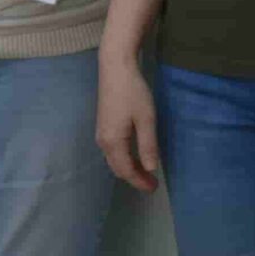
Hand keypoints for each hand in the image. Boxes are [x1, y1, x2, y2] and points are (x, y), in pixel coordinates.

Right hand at [95, 51, 161, 192]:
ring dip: (129, 168)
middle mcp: (103, 141)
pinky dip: (123, 158)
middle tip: (152, 183)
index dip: (139, 181)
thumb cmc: (133, 92)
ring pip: (114, 160)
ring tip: (145, 172)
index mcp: (113, 142)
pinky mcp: (103, 125)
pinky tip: (134, 155)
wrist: (115, 67)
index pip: (126, 171)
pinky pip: (112, 150)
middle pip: (117, 168)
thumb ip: (148, 145)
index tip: (154, 188)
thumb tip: (151, 169)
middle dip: (134, 177)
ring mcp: (101, 133)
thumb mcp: (146, 119)